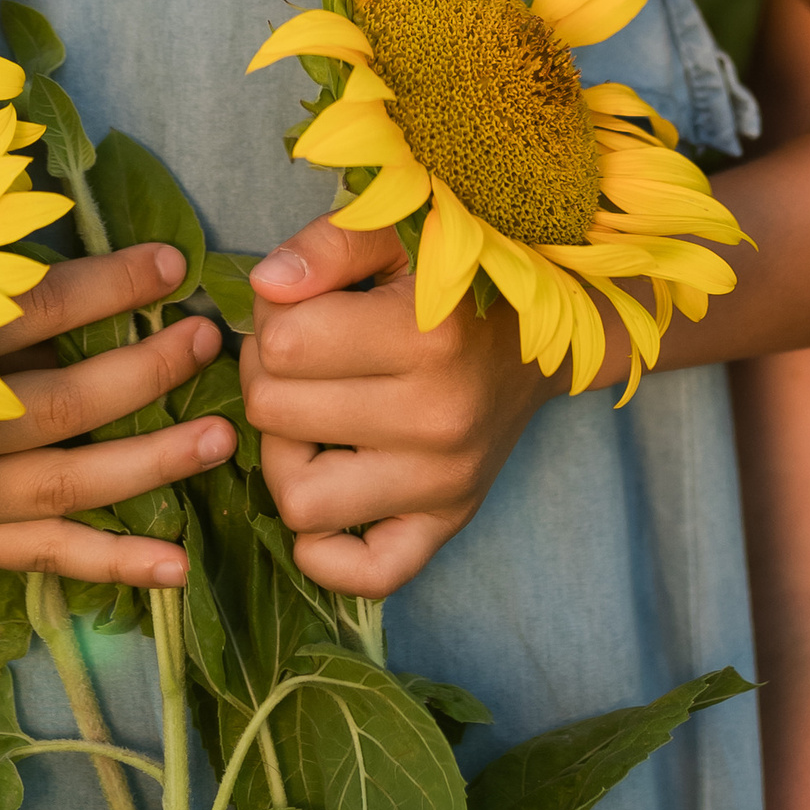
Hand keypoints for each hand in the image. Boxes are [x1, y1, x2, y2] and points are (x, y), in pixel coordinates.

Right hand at [0, 241, 231, 588]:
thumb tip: (48, 188)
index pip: (34, 308)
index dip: (110, 285)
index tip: (172, 261)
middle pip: (59, 401)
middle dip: (143, 371)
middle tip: (207, 340)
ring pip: (63, 483)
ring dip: (149, 463)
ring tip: (220, 437)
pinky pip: (39, 556)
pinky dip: (110, 564)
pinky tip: (178, 566)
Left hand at [241, 217, 586, 597]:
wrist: (545, 333)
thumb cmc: (457, 274)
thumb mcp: (400, 233)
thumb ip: (329, 245)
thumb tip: (264, 285)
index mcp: (425, 336)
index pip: (283, 344)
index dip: (270, 316)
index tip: (295, 304)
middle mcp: (438, 420)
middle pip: (277, 416)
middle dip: (266, 376)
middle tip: (295, 354)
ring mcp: (445, 483)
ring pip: (300, 501)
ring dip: (284, 455)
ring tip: (309, 417)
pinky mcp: (450, 522)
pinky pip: (368, 575)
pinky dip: (326, 552)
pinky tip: (327, 489)